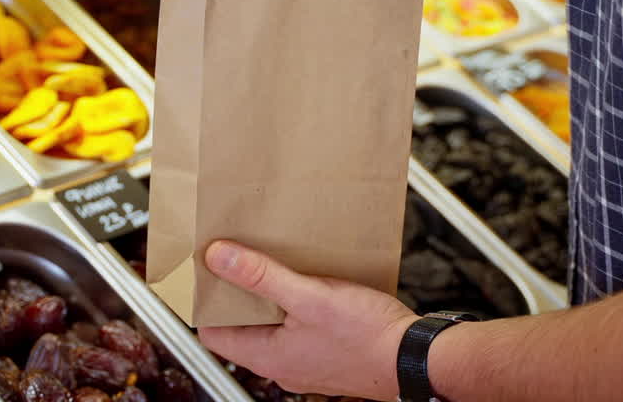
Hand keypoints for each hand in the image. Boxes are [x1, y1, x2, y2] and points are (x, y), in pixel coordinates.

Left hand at [197, 240, 418, 399]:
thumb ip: (261, 276)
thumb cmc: (368, 336)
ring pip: (272, 326)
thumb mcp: (309, 296)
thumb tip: (217, 257)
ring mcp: (305, 362)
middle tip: (240, 259)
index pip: (212, 333)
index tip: (205, 272)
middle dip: (238, 294)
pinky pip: (297, 328)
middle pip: (241, 327)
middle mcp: (283, 365)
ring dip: (269, 297)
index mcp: (268, 356)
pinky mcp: (327, 354)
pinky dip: (295, 305)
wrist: (416, 357)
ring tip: (273, 265)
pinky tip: (309, 282)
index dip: (205, 302)